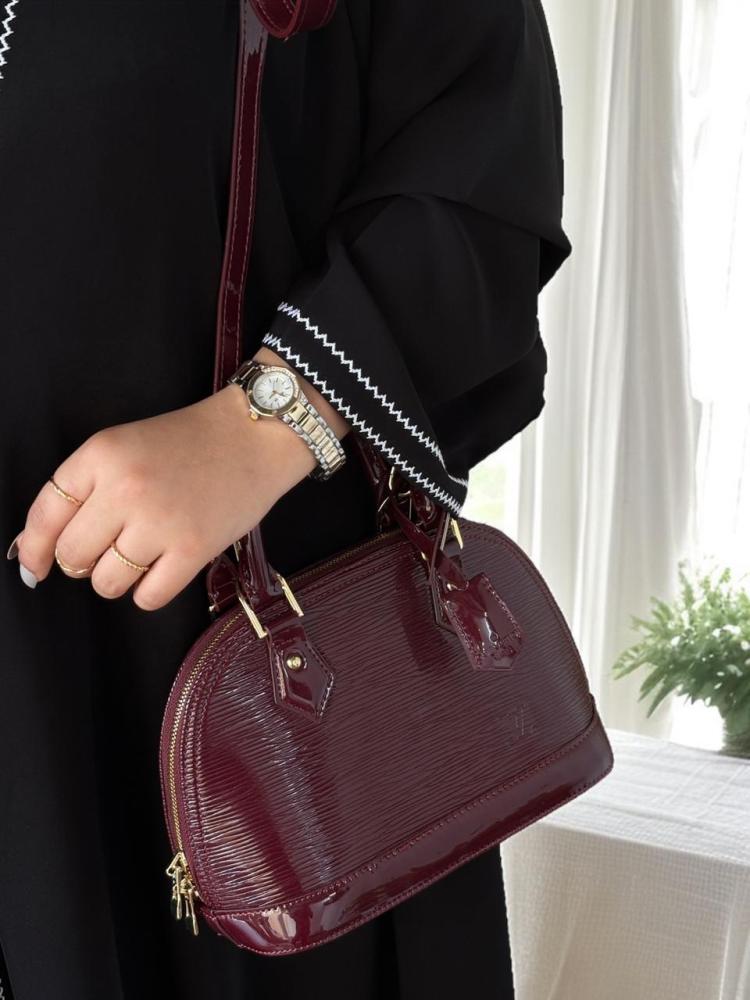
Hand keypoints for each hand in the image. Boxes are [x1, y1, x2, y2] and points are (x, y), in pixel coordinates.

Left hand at [7, 349, 348, 609]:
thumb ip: (81, 488)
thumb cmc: (189, 443)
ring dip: (118, 578)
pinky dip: (149, 591)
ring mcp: (161, 521)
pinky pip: (147, 598)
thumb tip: (39, 551)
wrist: (253, 436)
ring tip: (141, 555)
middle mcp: (126, 487)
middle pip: (73, 556)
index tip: (35, 567)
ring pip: (107, 583)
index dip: (34, 549)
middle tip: (109, 547)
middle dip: (84, 561)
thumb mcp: (123, 445)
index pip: (45, 514)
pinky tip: (163, 567)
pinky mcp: (194, 549)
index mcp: (102, 455)